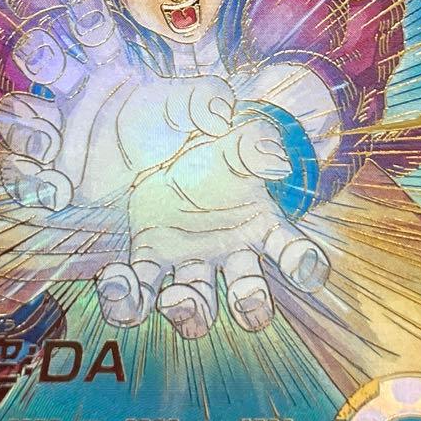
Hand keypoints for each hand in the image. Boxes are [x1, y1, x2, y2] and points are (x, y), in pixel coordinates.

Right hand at [0, 0, 234, 209]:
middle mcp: (74, 90)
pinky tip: (54, 190)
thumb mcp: (193, 112)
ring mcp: (53, 127)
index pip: (95, 34)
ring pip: (16, 113)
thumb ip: (206, 102)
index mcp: (111, 66)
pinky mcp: (44, 166)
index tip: (89, 11)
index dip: (89, 20)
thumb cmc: (172, 129)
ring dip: (25, 127)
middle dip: (38, 54)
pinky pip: (16, 166)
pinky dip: (25, 177)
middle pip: (43, 60)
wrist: (161, 182)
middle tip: (41, 55)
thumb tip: (219, 111)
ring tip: (47, 148)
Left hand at [95, 116, 329, 337]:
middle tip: (243, 297)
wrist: (129, 117)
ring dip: (190, 312)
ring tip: (173, 295)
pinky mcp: (147, 254)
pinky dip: (128, 301)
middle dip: (251, 305)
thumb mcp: (206, 108)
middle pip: (250, 296)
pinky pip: (141, 293)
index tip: (304, 270)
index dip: (305, 265)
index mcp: (257, 214)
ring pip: (198, 308)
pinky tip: (115, 281)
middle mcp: (227, 245)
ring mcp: (186, 254)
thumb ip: (242, 130)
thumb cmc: (182, 116)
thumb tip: (277, 163)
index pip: (292, 249)